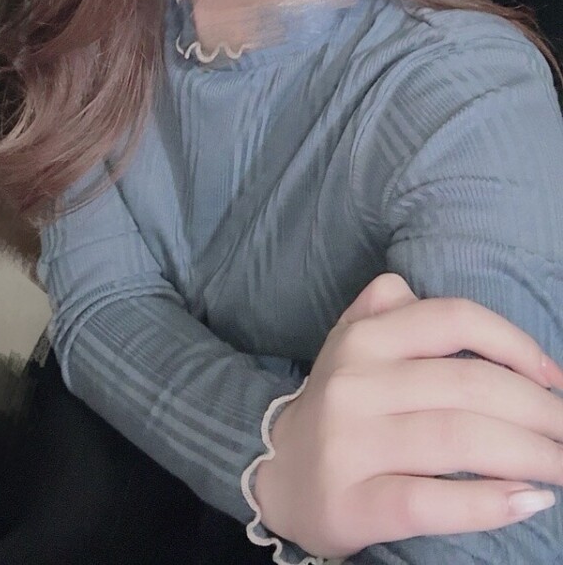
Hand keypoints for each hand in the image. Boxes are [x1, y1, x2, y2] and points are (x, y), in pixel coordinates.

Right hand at [254, 273, 562, 558]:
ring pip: (459, 439)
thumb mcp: (352, 338)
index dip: (516, 344)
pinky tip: (529, 501)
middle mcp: (354, 383)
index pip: (454, 319)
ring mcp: (350, 443)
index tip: (555, 379)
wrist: (275, 467)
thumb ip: (392, 305)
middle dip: (542, 411)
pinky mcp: (353, 501)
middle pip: (470, 385)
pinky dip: (489, 503)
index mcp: (364, 338)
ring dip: (533, 456)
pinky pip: (431, 502)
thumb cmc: (338, 401)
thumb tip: (474, 324)